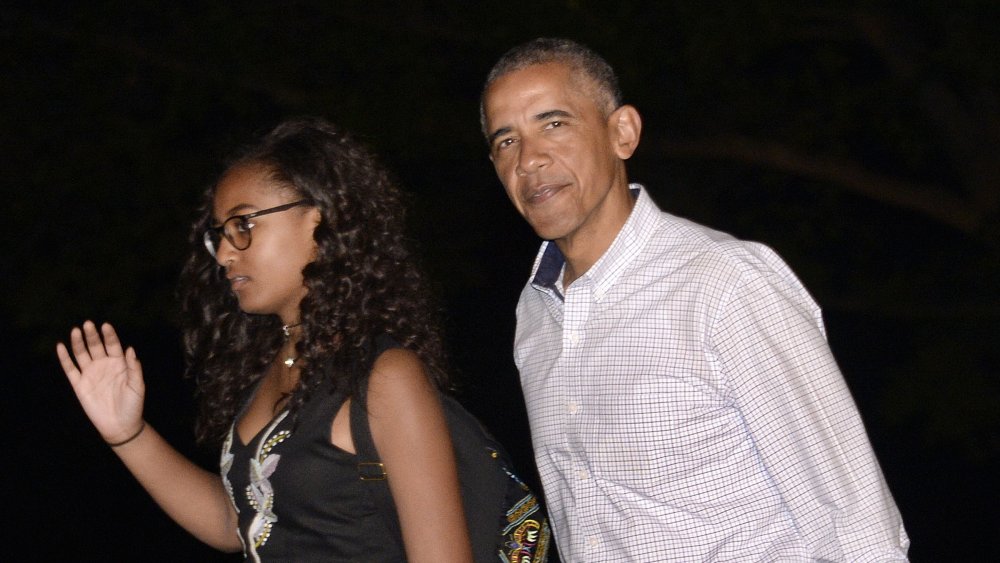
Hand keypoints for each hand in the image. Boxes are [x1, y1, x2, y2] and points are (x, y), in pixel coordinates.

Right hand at [56, 321, 145, 444]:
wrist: (120, 425)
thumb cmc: (133, 405)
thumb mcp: (137, 386)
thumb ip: (134, 368)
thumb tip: (130, 349)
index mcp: (119, 363)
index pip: (113, 345)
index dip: (109, 335)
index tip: (105, 325)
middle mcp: (103, 365)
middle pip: (96, 346)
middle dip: (92, 335)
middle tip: (88, 324)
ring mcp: (90, 374)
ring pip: (82, 354)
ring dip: (78, 343)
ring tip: (76, 331)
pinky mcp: (79, 385)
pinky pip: (70, 369)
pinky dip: (65, 358)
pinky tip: (61, 346)